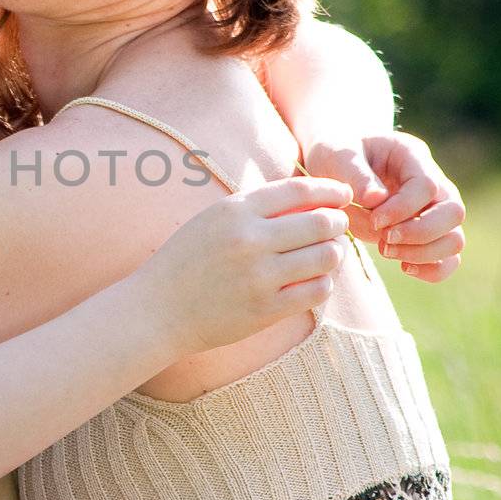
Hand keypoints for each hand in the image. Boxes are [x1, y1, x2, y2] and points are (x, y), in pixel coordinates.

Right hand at [139, 176, 353, 352]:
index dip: (330, 190)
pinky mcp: (266, 310)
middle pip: (321, 222)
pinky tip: (314, 280)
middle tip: (338, 226)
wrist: (157, 309)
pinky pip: (317, 291)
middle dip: (338, 222)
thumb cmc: (187, 260)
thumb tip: (311, 197)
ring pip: (326, 257)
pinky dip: (324, 282)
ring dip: (335, 253)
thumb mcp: (213, 219)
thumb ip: (257, 207)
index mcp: (236, 211)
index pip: (300, 189)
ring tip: (328, 253)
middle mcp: (249, 240)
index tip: (342, 195)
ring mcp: (259, 277)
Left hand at [302, 132, 464, 282]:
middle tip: (383, 239)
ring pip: (455, 240)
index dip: (402, 209)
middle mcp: (435, 183)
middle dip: (419, 233)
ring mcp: (436, 210)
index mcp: (413, 156)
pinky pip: (448, 260)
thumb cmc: (338, 156)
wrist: (337, 169)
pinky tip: (402, 266)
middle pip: (454, 213)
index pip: (427, 186)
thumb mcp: (337, 155)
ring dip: (422, 253)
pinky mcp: (430, 234)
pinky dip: (431, 270)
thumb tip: (376, 200)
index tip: (374, 219)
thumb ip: (355, 173)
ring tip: (385, 250)